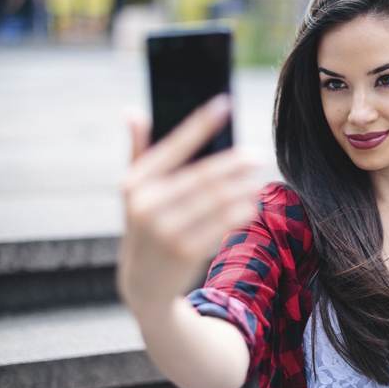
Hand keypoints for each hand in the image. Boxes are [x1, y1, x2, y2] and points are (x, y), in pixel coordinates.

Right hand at [116, 94, 263, 314]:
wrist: (143, 283)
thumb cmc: (143, 225)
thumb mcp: (134, 193)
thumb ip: (138, 151)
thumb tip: (132, 110)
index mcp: (135, 184)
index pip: (174, 147)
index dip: (201, 124)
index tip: (225, 104)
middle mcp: (147, 206)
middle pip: (204, 176)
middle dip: (235, 163)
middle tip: (257, 156)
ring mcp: (166, 231)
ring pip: (218, 201)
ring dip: (244, 189)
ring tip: (257, 181)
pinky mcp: (185, 252)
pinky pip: (223, 225)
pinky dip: (241, 212)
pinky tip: (251, 205)